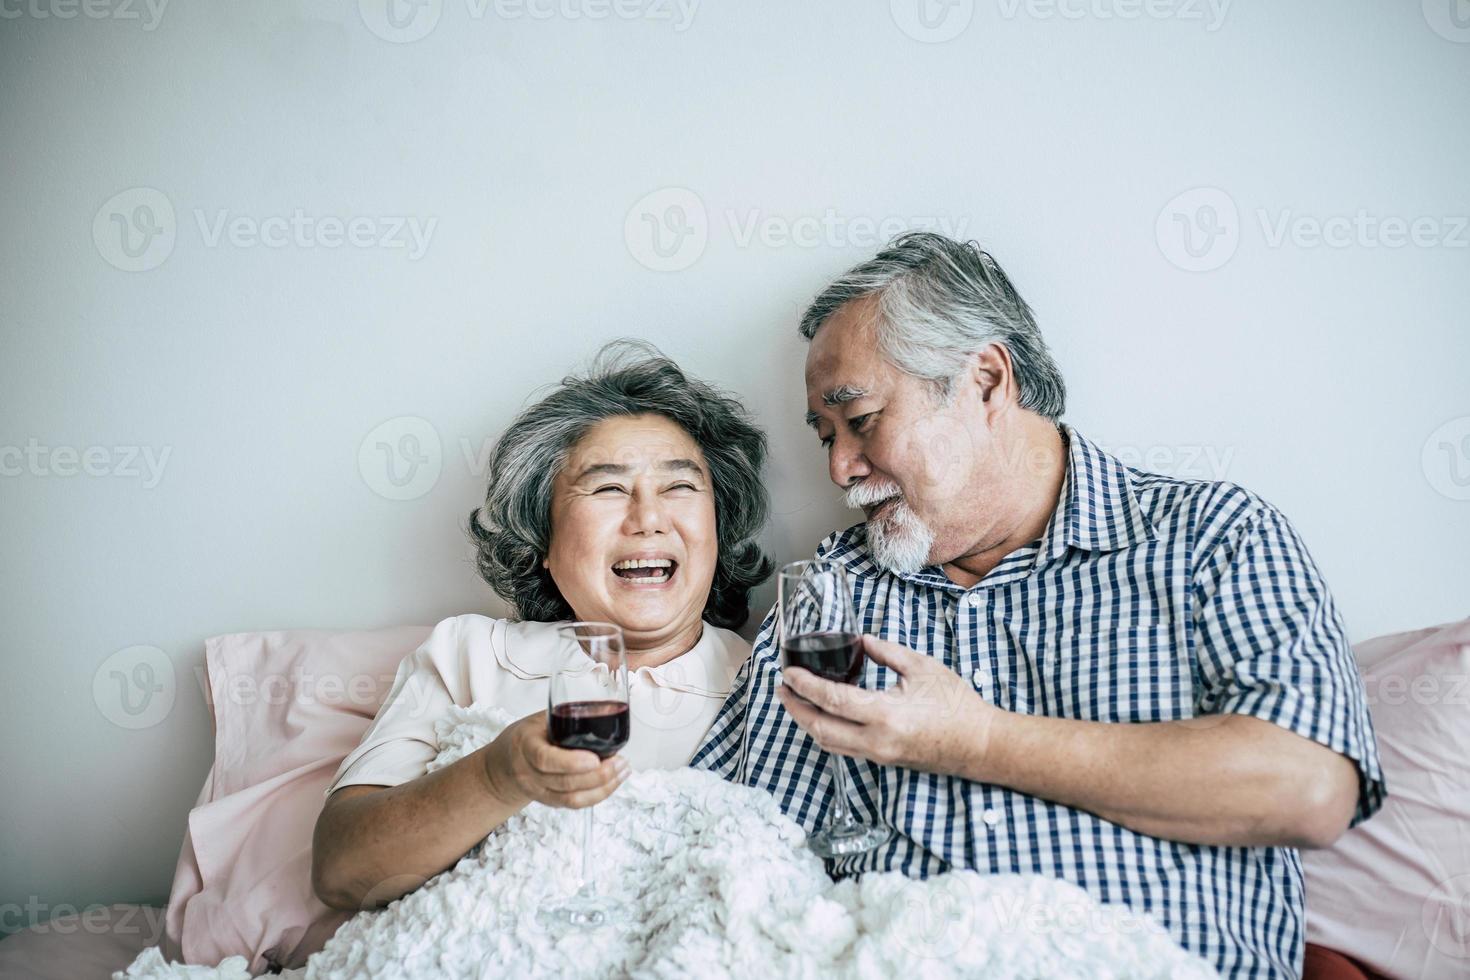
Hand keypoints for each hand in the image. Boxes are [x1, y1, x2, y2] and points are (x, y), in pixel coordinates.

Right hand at [481, 710, 628, 809]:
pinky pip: (574, 805)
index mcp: (525, 746)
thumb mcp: (539, 720)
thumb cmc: (527, 736)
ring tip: (623, 771)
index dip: (571, 762)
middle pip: (564, 782)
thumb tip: (603, 708)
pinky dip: (597, 796)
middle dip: (598, 775)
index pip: (544, 759)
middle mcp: (528, 773)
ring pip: (572, 799)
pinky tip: (613, 783)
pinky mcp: (548, 802)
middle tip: (620, 762)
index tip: (595, 758)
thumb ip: (564, 716)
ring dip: (603, 788)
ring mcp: (537, 791)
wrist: (504, 764)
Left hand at [777, 635, 1001, 776]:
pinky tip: (823, 716)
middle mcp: (876, 741)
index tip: (789, 672)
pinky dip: (826, 732)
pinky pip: (843, 749)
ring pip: (828, 743)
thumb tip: (860, 640)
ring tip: (796, 700)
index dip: (805, 685)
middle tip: (783, 687)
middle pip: (820, 728)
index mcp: (885, 714)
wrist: (981, 745)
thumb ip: (885, 652)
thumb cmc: (957, 705)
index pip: (831, 700)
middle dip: (795, 707)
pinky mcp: (883, 761)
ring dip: (807, 721)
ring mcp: (878, 755)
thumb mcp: (922, 668)